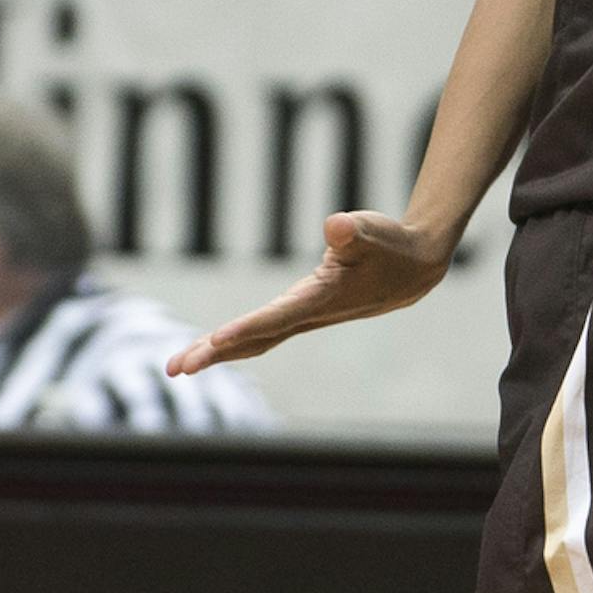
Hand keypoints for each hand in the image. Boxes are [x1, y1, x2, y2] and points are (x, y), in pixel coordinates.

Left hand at [167, 209, 454, 372]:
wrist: (416, 270)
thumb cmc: (391, 245)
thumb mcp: (373, 230)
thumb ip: (353, 230)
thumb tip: (336, 225)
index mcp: (322, 299)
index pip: (278, 317)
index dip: (246, 327)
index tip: (214, 340)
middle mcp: (310, 315)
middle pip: (256, 339)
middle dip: (216, 353)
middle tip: (176, 367)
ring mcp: (305, 318)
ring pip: (256, 341)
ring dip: (218, 353)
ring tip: (179, 365)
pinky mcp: (303, 314)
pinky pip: (262, 333)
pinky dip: (236, 342)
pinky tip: (213, 346)